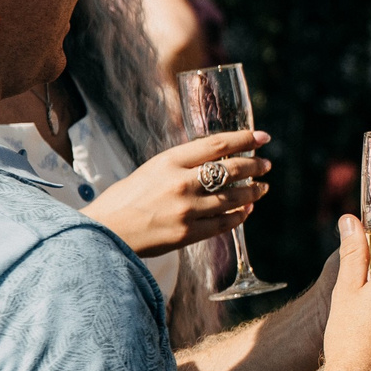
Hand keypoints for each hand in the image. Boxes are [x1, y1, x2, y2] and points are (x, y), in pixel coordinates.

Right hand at [83, 131, 270, 255]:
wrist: (104, 233)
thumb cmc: (123, 200)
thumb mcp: (150, 171)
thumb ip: (180, 166)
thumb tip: (212, 162)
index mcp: (169, 161)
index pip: (217, 145)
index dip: (244, 139)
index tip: (262, 137)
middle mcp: (181, 183)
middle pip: (231, 169)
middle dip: (255, 165)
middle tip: (266, 164)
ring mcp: (186, 210)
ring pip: (233, 197)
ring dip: (253, 192)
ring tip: (263, 187)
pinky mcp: (187, 234)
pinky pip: (224, 223)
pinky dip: (239, 215)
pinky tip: (246, 210)